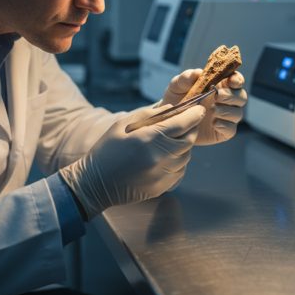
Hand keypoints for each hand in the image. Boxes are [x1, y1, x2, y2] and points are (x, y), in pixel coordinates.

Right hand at [59, 105, 203, 219]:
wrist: (96, 184)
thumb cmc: (107, 151)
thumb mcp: (122, 125)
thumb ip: (147, 114)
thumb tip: (170, 108)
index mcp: (149, 139)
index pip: (182, 123)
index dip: (194, 114)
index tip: (198, 109)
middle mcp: (160, 157)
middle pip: (189, 139)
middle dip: (192, 128)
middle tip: (188, 123)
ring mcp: (163, 174)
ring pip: (186, 155)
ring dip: (183, 145)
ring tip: (171, 140)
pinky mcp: (163, 186)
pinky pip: (181, 170)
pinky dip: (178, 161)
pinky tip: (165, 157)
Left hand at [161, 69, 247, 145]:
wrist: (169, 120)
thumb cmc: (177, 98)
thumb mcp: (177, 86)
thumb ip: (186, 78)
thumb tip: (198, 73)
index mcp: (220, 85)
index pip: (236, 80)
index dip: (237, 79)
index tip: (232, 80)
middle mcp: (226, 101)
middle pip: (241, 97)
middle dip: (232, 96)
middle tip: (218, 95)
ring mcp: (225, 117)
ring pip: (238, 113)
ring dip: (227, 111)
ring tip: (212, 109)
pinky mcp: (222, 132)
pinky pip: (231, 130)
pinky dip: (225, 126)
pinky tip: (214, 123)